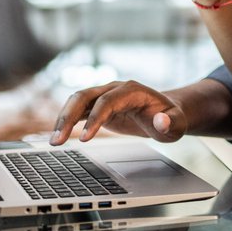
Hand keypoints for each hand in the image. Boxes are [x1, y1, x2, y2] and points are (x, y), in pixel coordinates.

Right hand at [49, 80, 186, 144]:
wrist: (166, 112)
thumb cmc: (171, 117)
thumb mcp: (177, 123)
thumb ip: (171, 123)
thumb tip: (161, 122)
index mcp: (132, 90)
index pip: (107, 101)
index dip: (95, 118)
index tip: (85, 138)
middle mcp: (114, 89)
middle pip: (85, 96)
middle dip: (69, 116)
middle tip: (58, 140)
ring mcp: (104, 95)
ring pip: (77, 101)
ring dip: (63, 119)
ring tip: (53, 141)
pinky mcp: (98, 106)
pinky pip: (78, 110)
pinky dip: (67, 121)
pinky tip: (58, 136)